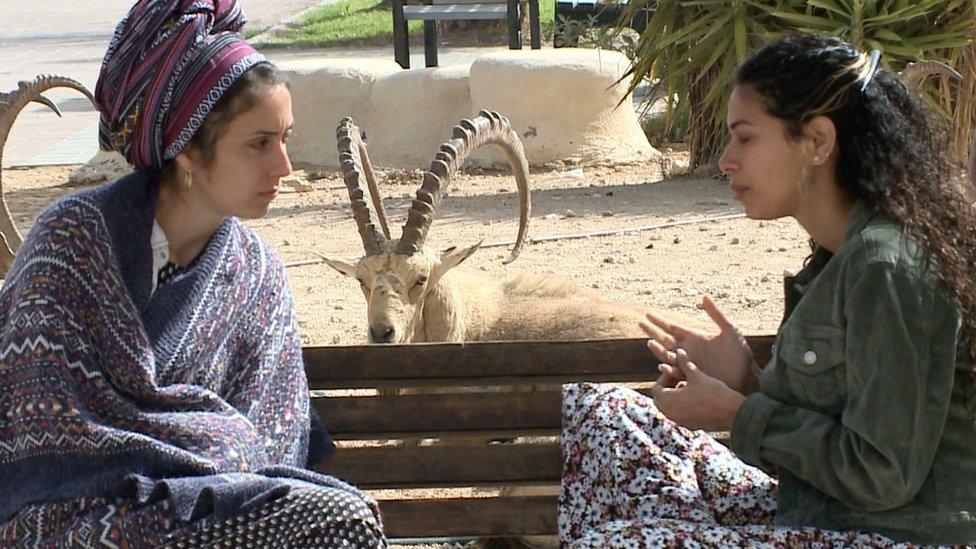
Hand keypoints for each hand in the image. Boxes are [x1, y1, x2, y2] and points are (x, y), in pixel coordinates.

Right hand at [642, 295, 758, 394]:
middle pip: (664, 339)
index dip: (660, 321)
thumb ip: (717, 314)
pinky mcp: (690, 377)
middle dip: (652, 332)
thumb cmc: (740, 355)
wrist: (746, 378)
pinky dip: (668, 369)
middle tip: (640, 323)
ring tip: (651, 342)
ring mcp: (687, 364)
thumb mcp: (730, 332)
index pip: (672, 327)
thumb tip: (704, 296)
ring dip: (658, 349)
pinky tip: (662, 365)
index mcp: (694, 337)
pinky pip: (675, 373)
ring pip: (667, 355)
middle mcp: (687, 350)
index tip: (647, 314)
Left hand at [650, 349, 744, 430]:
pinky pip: (679, 416)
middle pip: (660, 399)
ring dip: (674, 397)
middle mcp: (670, 413)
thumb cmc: (713, 392)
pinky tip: (695, 398)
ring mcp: (680, 421)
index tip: (676, 372)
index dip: (664, 377)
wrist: (732, 413)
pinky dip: (681, 407)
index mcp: (668, 400)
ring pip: (669, 409)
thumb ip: (685, 364)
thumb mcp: (697, 375)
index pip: (656, 388)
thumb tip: (679, 351)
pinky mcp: (690, 426)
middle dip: (666, 388)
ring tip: (687, 387)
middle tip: (678, 379)